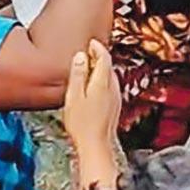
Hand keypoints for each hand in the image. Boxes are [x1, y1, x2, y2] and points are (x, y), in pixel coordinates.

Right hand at [63, 40, 124, 189]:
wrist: (95, 146)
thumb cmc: (82, 124)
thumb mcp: (73, 96)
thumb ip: (78, 74)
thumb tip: (81, 56)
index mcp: (102, 83)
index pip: (104, 57)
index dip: (97, 47)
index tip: (90, 43)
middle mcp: (112, 88)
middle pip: (109, 65)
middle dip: (100, 56)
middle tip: (88, 52)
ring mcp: (116, 98)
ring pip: (111, 76)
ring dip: (102, 68)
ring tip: (89, 67)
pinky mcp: (115, 107)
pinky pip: (111, 86)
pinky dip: (103, 79)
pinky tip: (95, 86)